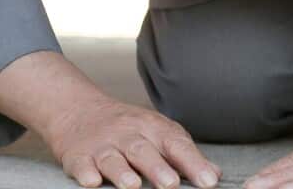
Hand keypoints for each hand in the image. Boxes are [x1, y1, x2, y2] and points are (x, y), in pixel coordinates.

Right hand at [45, 95, 221, 188]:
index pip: (176, 144)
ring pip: (112, 158)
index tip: (208, 181)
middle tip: (171, 184)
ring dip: (122, 172)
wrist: (79, 111)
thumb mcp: (157, 133)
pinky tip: (91, 181)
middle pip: (143, 150)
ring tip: (132, 185)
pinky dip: (86, 172)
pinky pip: (81, 163)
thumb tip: (214, 173)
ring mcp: (102, 144)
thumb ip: (183, 153)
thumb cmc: (127, 129)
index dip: (193, 162)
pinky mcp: (78, 155)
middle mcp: (128, 134)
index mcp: (152, 128)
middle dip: (157, 168)